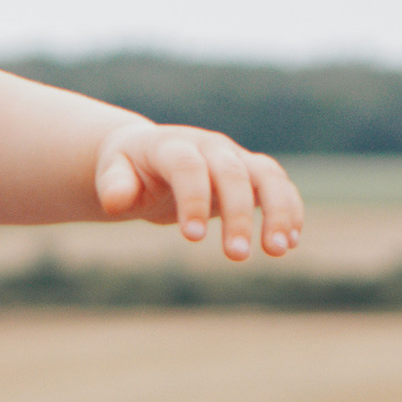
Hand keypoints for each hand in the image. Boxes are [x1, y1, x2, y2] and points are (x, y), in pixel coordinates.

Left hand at [93, 121, 301, 260]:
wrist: (150, 155)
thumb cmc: (128, 169)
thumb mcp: (112, 173)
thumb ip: (113, 185)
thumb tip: (115, 201)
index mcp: (171, 145)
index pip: (187, 166)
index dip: (192, 199)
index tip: (192, 239)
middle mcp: (209, 146)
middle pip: (231, 173)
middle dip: (238, 214)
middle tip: (237, 256)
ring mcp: (234, 158)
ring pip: (268, 175)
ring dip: (278, 211)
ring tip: (278, 250)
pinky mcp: (251, 173)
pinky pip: (279, 187)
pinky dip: (290, 210)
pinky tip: (290, 243)